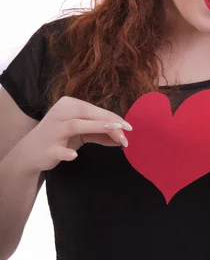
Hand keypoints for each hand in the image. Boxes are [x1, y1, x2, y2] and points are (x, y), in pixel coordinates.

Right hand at [15, 96, 132, 174]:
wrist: (30, 153)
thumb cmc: (60, 137)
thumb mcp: (81, 132)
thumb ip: (100, 133)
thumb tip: (123, 138)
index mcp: (68, 105)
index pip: (94, 109)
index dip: (113, 117)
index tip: (129, 126)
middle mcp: (59, 113)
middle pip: (87, 114)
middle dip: (110, 123)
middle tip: (127, 133)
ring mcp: (52, 131)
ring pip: (75, 125)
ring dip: (96, 127)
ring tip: (114, 132)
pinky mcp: (47, 148)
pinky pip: (57, 149)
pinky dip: (66, 152)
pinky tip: (74, 155)